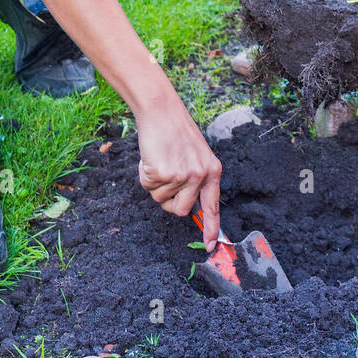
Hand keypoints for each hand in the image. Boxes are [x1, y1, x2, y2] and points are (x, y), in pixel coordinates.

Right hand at [136, 94, 221, 249]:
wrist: (161, 111)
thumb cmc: (175, 131)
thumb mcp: (196, 155)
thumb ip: (196, 179)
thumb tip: (188, 207)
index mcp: (212, 171)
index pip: (213, 206)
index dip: (212, 228)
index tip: (211, 246)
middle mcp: (200, 175)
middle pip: (181, 210)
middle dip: (168, 200)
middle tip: (164, 178)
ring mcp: (182, 175)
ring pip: (161, 199)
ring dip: (155, 183)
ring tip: (159, 160)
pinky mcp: (164, 173)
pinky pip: (148, 187)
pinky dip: (144, 174)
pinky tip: (150, 157)